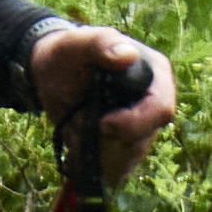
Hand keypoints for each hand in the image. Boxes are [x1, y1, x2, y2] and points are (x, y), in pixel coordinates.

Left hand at [30, 26, 178, 188]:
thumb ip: (100, 43)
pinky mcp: (125, 145)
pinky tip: (78, 140)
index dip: (132, 123)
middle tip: (80, 122)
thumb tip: (128, 55)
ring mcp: (141, 127)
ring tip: (76, 124)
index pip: (160, 110)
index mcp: (154, 74)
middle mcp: (153, 103)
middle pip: (142, 141)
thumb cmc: (66, 54)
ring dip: (95, 150)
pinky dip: (92, 160)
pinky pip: (116, 169)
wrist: (50, 75)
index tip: (101, 124)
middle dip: (107, 140)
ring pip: (127, 158)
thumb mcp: (76, 44)